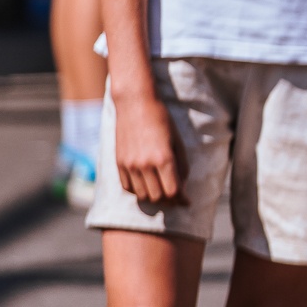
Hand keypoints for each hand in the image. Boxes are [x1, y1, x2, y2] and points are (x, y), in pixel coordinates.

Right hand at [112, 90, 184, 205]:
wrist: (135, 104)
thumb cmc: (162, 121)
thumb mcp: (178, 142)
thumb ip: (181, 166)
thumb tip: (182, 187)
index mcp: (163, 159)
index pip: (173, 192)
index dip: (182, 199)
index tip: (187, 201)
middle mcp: (145, 164)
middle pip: (158, 197)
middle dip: (170, 201)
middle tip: (176, 198)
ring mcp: (129, 165)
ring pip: (142, 196)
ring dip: (154, 197)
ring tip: (162, 191)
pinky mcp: (118, 163)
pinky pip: (128, 188)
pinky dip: (139, 191)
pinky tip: (147, 185)